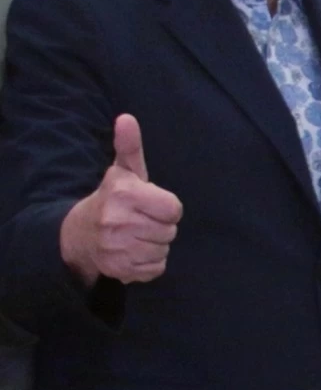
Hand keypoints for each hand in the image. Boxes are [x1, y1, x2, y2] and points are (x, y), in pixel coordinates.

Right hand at [59, 114, 183, 286]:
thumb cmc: (112, 199)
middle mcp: (118, 222)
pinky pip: (155, 269)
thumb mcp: (123, 171)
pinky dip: (149, 262)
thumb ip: (130, 145)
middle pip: (170, 231)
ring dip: (155, 244)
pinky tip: (133, 250)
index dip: (166, 206)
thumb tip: (126, 118)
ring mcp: (116, 249)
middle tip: (142, 220)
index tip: (151, 204)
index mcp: (124, 194)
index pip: (174, 209)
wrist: (78, 234)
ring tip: (136, 234)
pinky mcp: (118, 270)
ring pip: (163, 250)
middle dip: (161, 225)